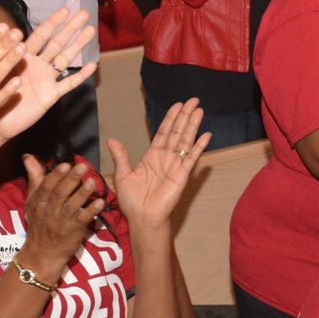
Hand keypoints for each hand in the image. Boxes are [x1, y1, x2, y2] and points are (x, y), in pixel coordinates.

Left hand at [0, 7, 97, 141]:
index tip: (65, 10)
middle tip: (84, 14)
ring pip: (65, 59)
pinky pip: (68, 84)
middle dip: (70, 28)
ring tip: (90, 31)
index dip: (53, 23)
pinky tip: (92, 65)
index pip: (41, 35)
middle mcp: (38, 65)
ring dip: (78, 45)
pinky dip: (80, 75)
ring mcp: (46, 79)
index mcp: (24, 56)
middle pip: (57, 43)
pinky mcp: (51, 95)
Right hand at [19, 153, 104, 272]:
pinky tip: (100, 202)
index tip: (66, 164)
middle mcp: (49, 211)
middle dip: (72, 179)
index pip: (46, 187)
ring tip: (93, 181)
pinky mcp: (74, 231)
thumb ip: (35, 178)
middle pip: (60, 194)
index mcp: (38, 202)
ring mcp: (62, 222)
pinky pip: (83, 220)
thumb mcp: (32, 201)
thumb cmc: (39, 222)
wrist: (42, 253)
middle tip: (83, 166)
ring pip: (72, 206)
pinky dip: (92, 211)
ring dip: (83, 193)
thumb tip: (29, 157)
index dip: (56, 175)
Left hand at [107, 100, 211, 230]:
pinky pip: (192, 158)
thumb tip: (112, 139)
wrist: (142, 217)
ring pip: (185, 140)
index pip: (163, 132)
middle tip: (193, 100)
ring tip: (199, 110)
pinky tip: (206, 135)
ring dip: (192, 125)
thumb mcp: (122, 175)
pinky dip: (199, 146)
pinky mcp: (182, 174)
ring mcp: (175, 165)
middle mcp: (166, 158)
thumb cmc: (132, 200)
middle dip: (185, 116)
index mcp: (152, 156)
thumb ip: (121, 156)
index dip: (170, 118)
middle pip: (177, 132)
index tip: (177, 105)